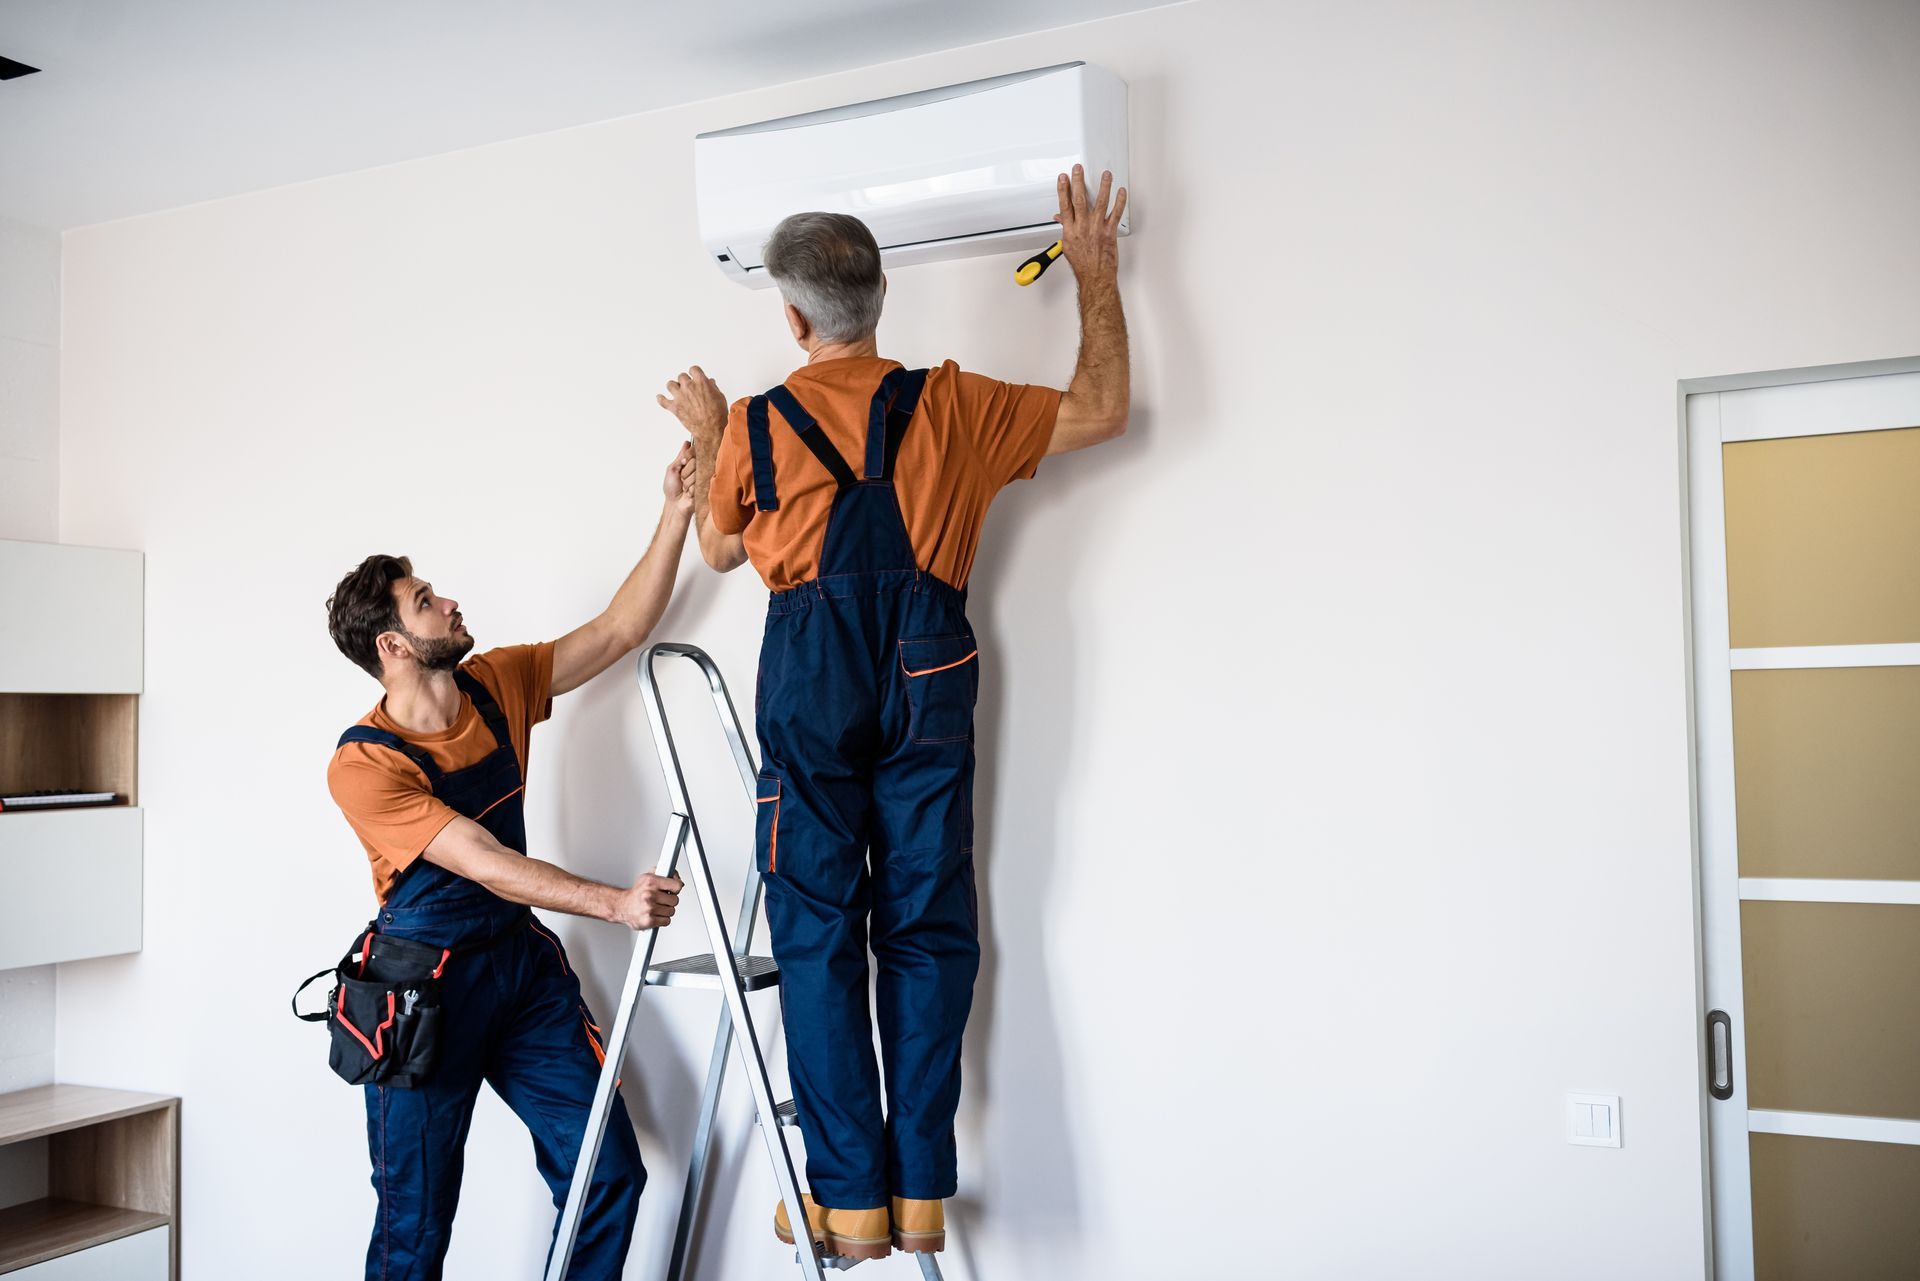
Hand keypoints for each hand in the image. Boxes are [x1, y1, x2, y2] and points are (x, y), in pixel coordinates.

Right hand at [616, 872, 682, 929]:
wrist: (622, 906)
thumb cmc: (637, 893)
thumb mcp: (648, 877)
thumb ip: (664, 874)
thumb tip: (677, 877)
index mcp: (651, 881)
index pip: (677, 886)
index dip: (676, 889)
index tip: (672, 890)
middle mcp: (649, 894)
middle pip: (675, 900)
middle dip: (670, 901)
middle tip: (661, 900)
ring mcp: (649, 908)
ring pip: (671, 911)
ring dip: (666, 911)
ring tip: (657, 907)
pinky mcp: (649, 921)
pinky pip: (667, 921)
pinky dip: (662, 920)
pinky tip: (655, 915)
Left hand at [657, 367, 728, 444]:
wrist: (711, 429)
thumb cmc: (716, 415)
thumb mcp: (719, 397)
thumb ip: (712, 388)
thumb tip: (710, 384)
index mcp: (701, 382)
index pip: (694, 369)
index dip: (694, 372)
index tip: (693, 373)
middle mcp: (689, 387)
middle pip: (681, 376)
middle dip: (684, 380)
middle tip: (686, 384)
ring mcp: (680, 397)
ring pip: (670, 385)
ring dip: (673, 387)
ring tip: (675, 389)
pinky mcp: (674, 407)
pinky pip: (663, 401)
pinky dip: (661, 399)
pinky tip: (660, 398)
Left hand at [663, 441, 695, 515]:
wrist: (675, 504)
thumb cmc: (671, 488)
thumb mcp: (672, 469)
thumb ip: (680, 456)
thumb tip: (687, 443)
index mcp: (689, 463)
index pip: (694, 451)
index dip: (688, 457)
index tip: (683, 463)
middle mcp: (698, 468)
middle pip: (695, 461)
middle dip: (685, 471)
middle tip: (682, 479)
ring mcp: (702, 477)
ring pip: (696, 473)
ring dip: (687, 482)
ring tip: (685, 488)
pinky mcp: (706, 486)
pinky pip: (698, 483)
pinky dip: (691, 489)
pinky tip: (690, 493)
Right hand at [1054, 165, 1126, 286]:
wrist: (1095, 277)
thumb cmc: (1083, 265)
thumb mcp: (1068, 246)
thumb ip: (1066, 228)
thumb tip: (1061, 217)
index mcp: (1070, 231)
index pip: (1065, 206)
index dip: (1063, 190)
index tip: (1063, 178)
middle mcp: (1083, 228)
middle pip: (1079, 200)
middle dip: (1078, 182)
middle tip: (1079, 169)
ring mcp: (1097, 229)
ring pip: (1100, 203)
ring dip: (1103, 187)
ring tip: (1105, 175)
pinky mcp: (1110, 233)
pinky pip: (1116, 214)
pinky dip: (1120, 202)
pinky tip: (1121, 192)